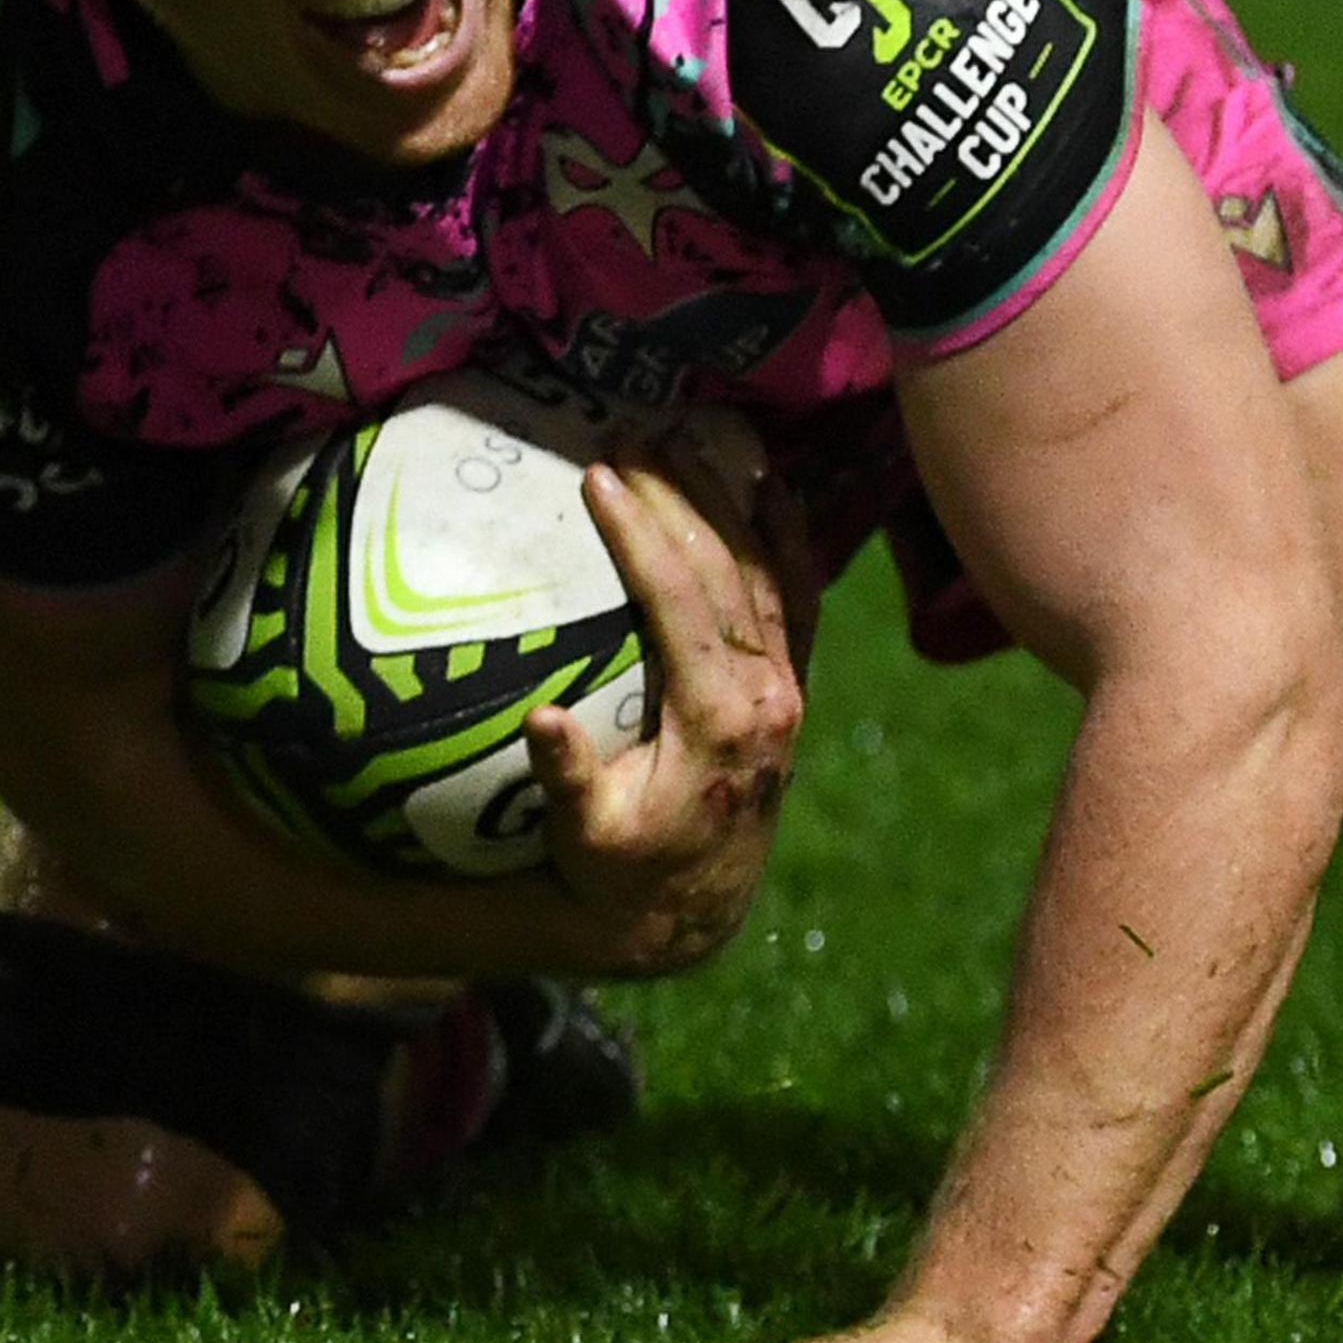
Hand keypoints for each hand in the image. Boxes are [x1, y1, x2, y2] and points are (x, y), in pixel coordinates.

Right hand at [523, 432, 808, 974]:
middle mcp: (770, 692)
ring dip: (733, 499)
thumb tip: (543, 717)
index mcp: (721, 718)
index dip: (642, 534)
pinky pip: (800, 592)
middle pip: (730, 568)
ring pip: (771, 569)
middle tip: (634, 432)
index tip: (600, 475)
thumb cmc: (622, 871)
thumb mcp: (586, 837)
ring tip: (692, 433)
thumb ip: (568, 780)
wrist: (694, 910)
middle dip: (684, 493)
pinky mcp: (794, 684)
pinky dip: (787, 534)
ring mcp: (790, 685)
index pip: (684, 601)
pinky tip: (767, 482)